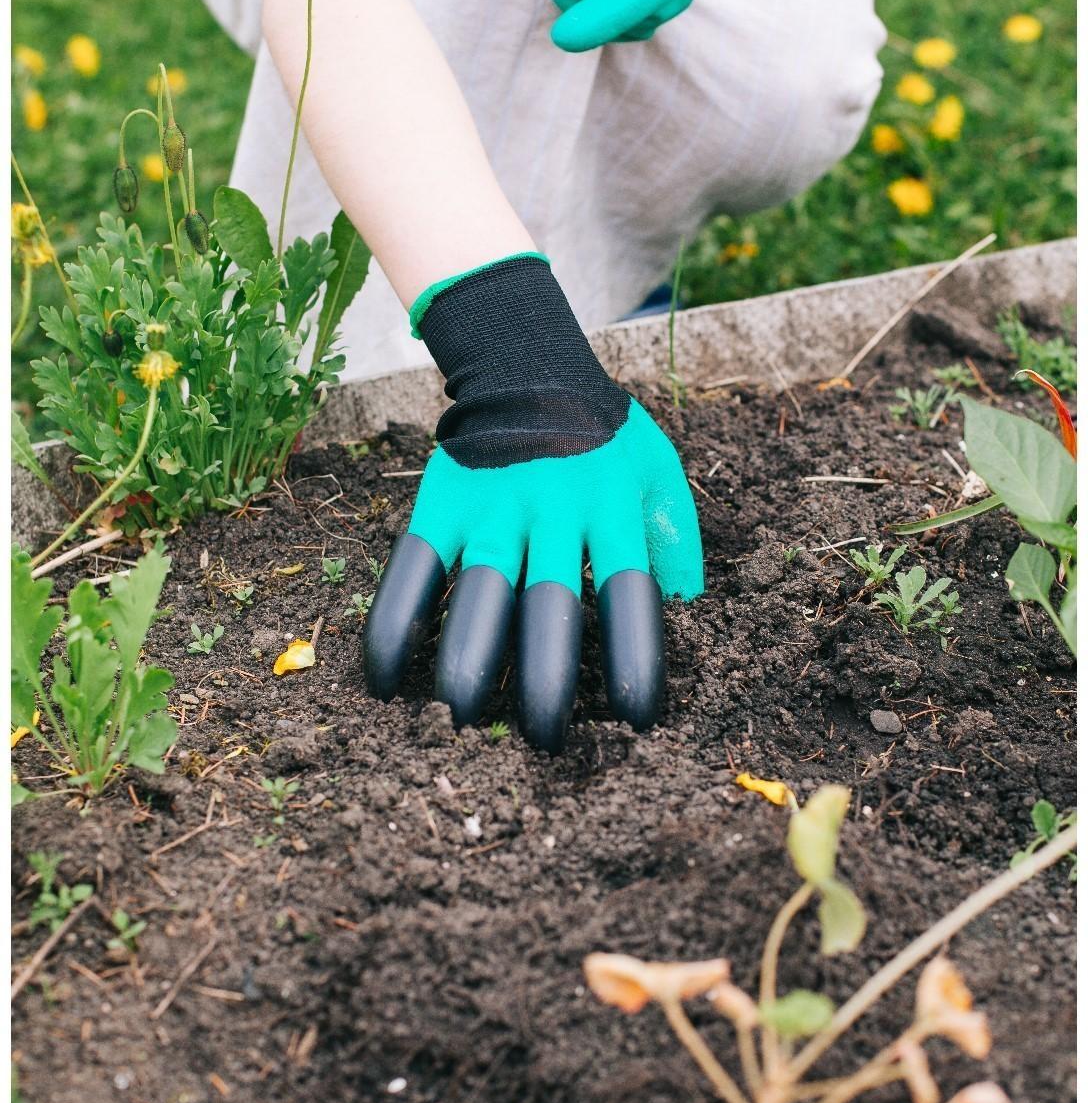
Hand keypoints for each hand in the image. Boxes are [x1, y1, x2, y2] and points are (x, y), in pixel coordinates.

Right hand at [363, 255, 702, 750]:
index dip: (636, 660)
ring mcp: (492, 509)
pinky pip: (414, 572)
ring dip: (470, 664)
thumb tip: (686, 608)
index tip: (640, 720)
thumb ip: (675, 536)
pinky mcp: (442, 506)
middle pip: (550, 608)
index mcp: (611, 510)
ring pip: (481, 596)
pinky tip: (387, 684)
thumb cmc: (601, 430)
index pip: (629, 595)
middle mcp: (553, 514)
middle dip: (549, 684)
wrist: (524, 360)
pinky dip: (395, 626)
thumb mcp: (656, 468)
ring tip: (466, 719)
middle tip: (548, 742)